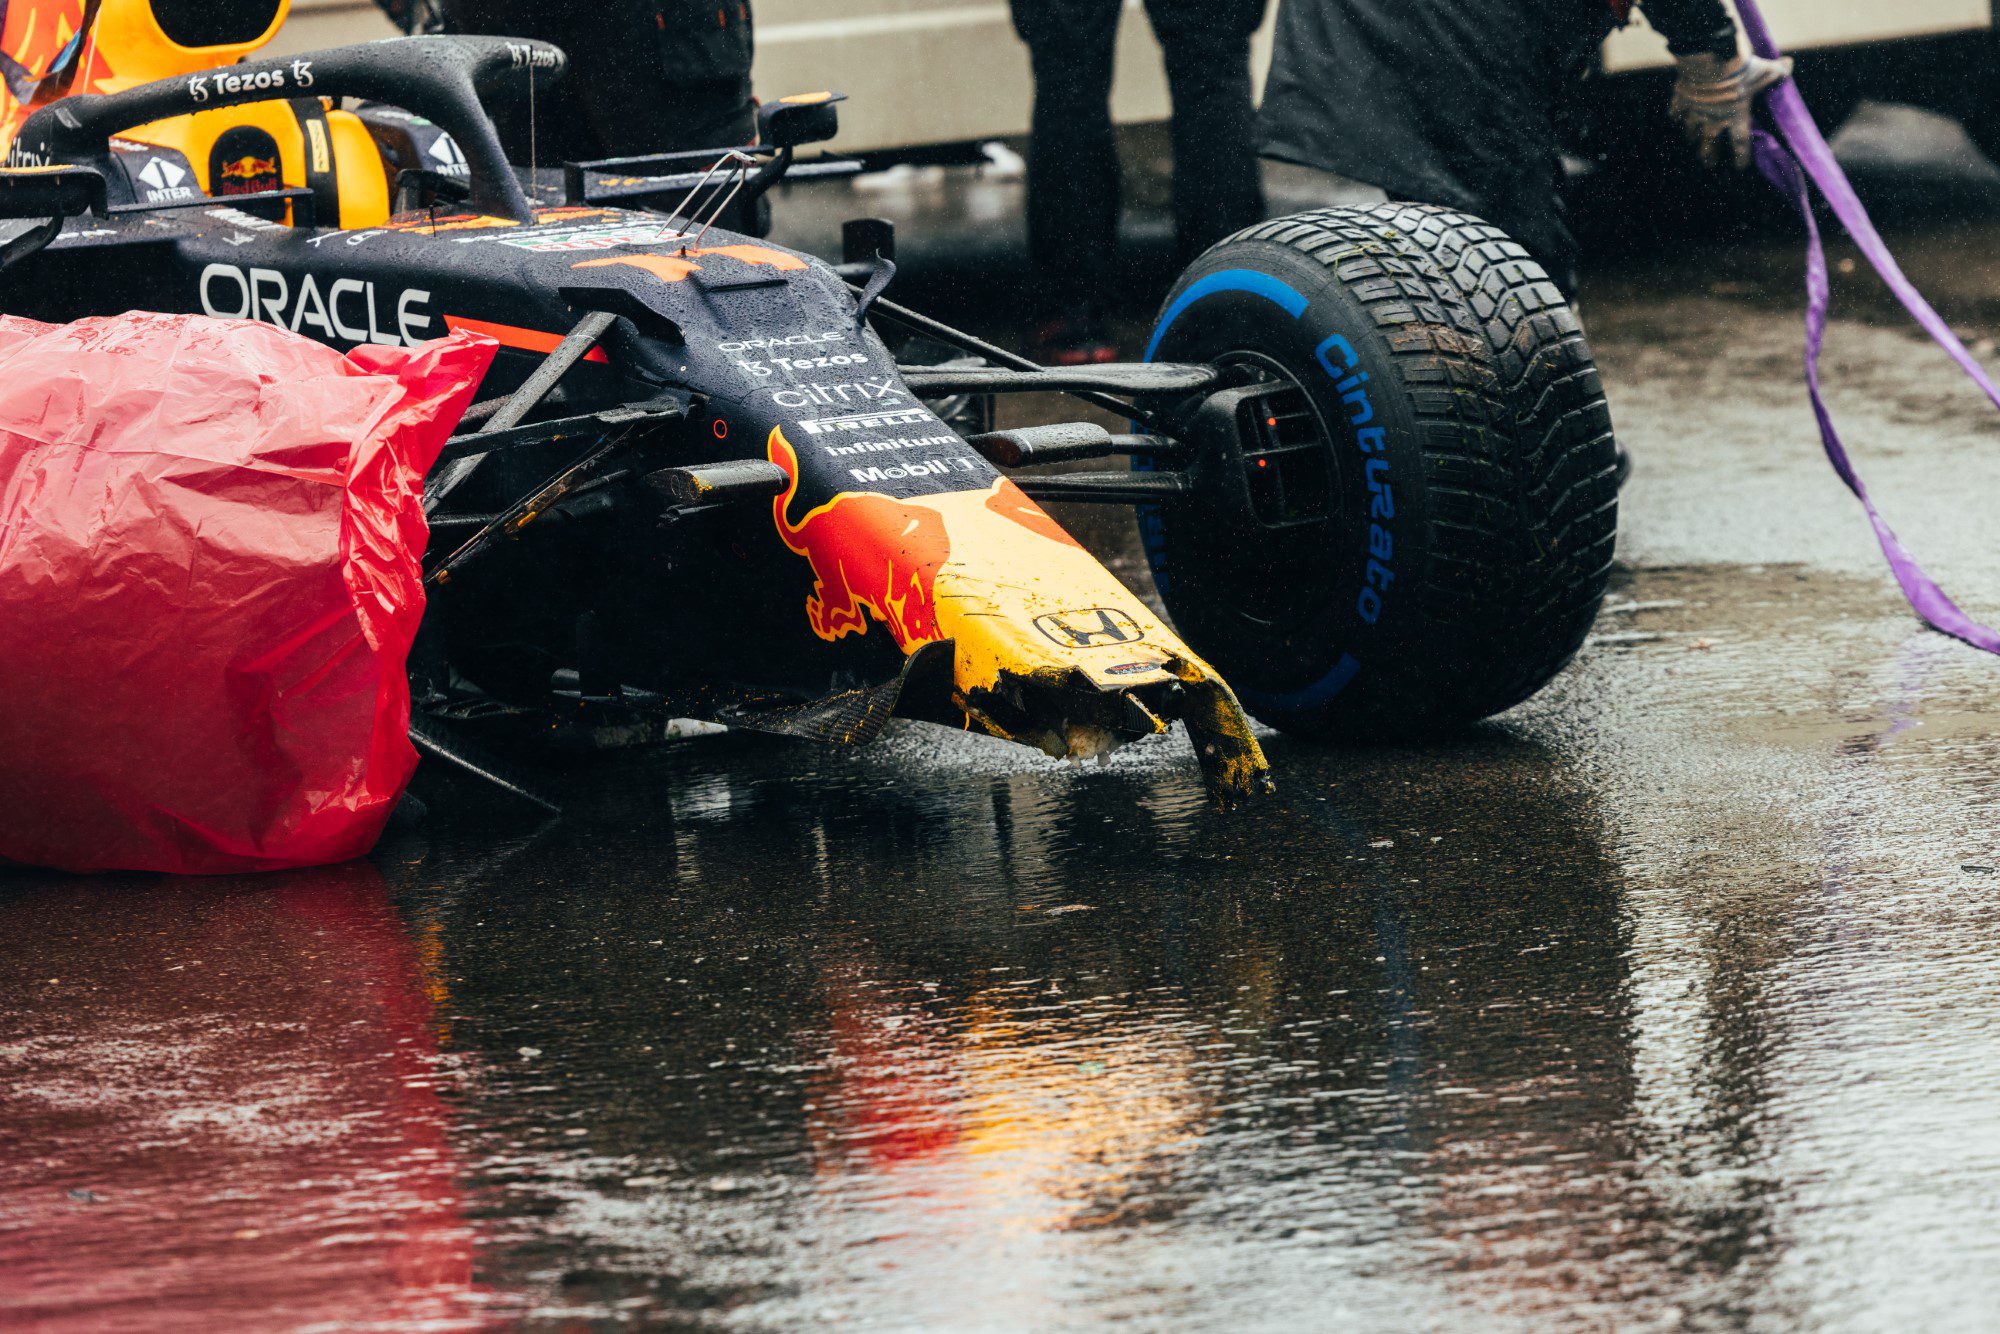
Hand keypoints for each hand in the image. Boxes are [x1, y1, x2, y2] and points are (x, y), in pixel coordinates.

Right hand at [1670, 51, 1793, 169]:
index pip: (1740, 143)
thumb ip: (1777, 70)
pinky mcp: (1682, 100)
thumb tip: (1789, 64)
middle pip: (1709, 145)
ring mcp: (1695, 112)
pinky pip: (1676, 113)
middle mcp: (1713, 120)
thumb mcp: (1764, 68)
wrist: (1711, 57)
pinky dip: (1676, 115)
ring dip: (1691, 137)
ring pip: (1690, 132)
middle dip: (1708, 156)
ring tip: (1691, 140)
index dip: (1741, 157)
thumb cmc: (1742, 67)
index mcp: (1736, 116)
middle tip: (1709, 163)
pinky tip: (1675, 117)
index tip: (1740, 167)